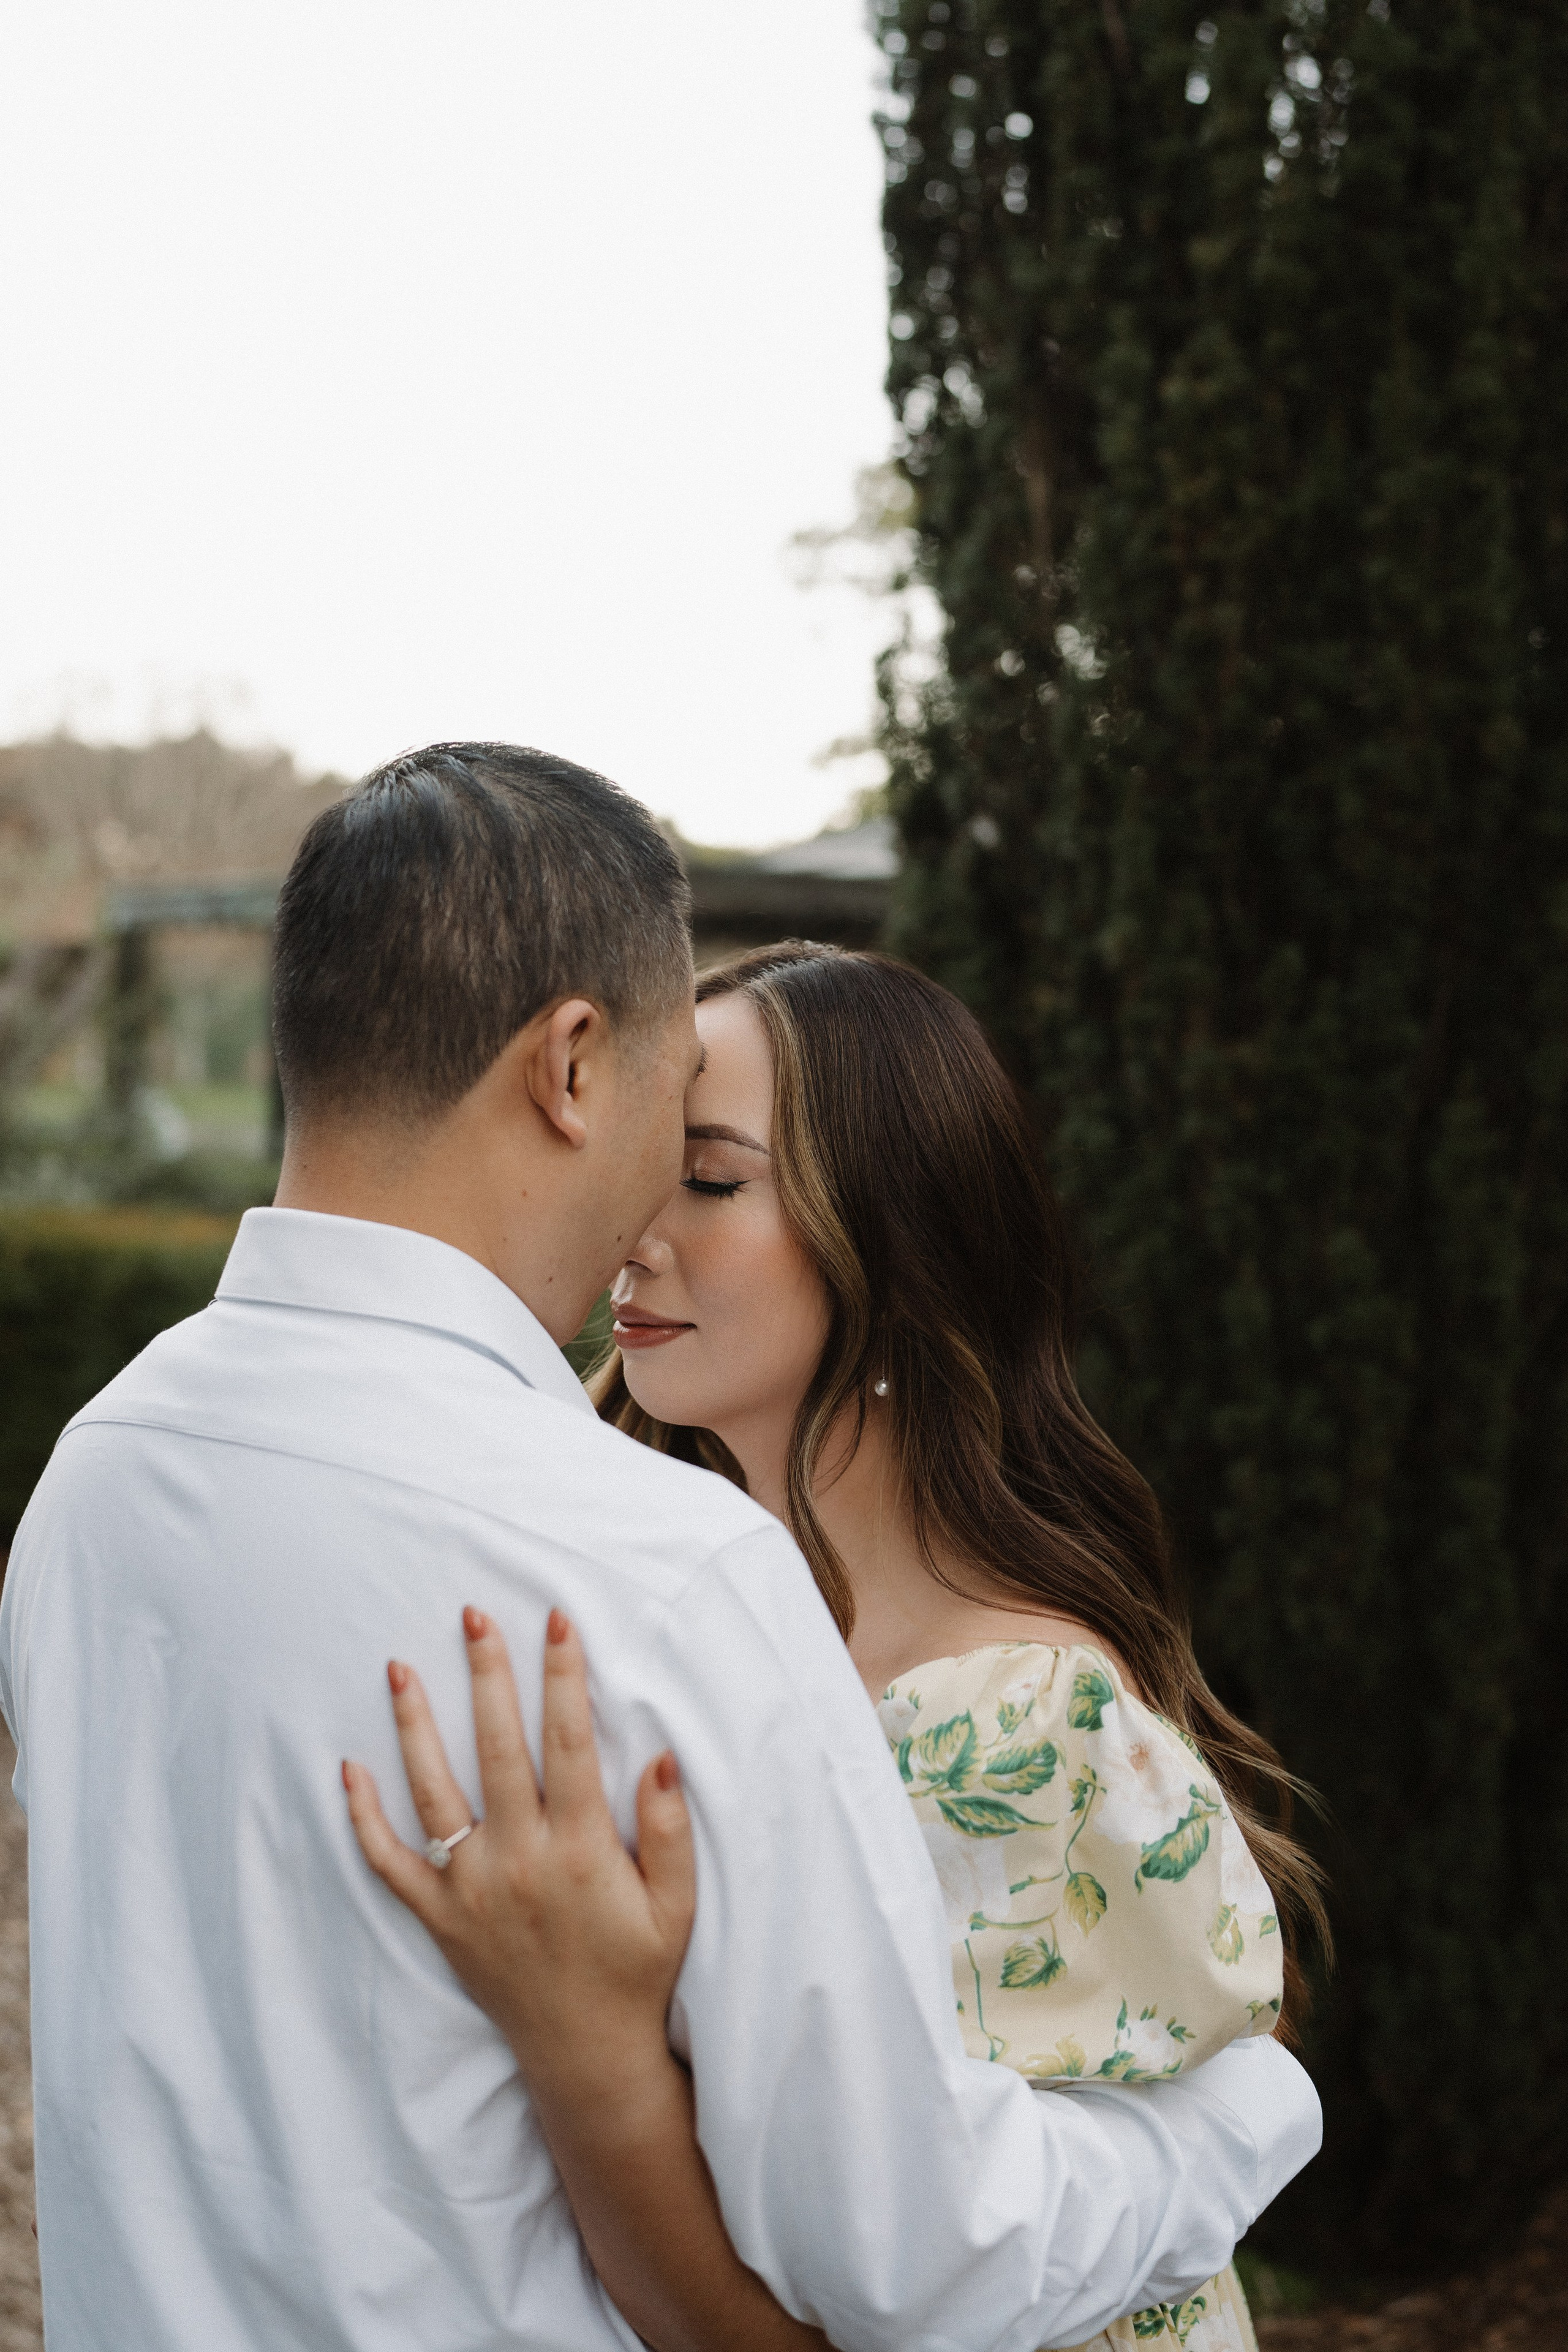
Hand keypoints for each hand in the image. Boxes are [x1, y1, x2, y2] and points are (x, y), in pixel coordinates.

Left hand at [343, 1605, 695, 2103]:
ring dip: (414, 1727)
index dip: (563, 1678)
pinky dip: (364, 1818)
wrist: (587, 2056)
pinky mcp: (440, 1917)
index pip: (568, 1743)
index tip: (556, 1621)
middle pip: (496, 1749)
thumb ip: (668, 1829)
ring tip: (400, 1667)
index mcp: (578, 1850)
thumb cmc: (636, 1972)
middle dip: (487, 1675)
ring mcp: (470, 1889)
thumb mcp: (675, 1906)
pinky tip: (348, 1769)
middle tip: (472, 1616)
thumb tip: (658, 1753)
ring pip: (433, 1793)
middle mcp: (517, 1861)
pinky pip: (390, 1863)